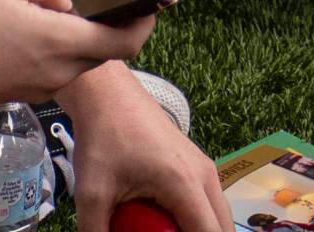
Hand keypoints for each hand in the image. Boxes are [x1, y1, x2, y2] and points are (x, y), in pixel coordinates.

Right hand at [0, 0, 142, 105]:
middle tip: (104, 3)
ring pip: (77, 63)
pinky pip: (53, 72)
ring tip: (60, 13)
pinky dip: (56, 53)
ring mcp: (38, 88)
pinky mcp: (21, 94)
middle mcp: (56, 73)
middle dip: (108, 29)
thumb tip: (70, 0)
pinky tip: (34, 32)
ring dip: (79, 41)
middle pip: (102, 53)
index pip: (124, 44)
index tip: (150, 8)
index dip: (144, 26)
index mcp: (60, 43)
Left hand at [61, 64, 234, 231]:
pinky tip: (166, 224)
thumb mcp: (92, 194)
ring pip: (217, 215)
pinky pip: (207, 202)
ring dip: (201, 229)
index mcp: (184, 184)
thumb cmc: (103, 141)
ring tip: (165, 230)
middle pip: (221, 227)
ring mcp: (204, 167)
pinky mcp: (197, 164)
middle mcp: (204, 175)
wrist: (109, 95)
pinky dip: (195, 220)